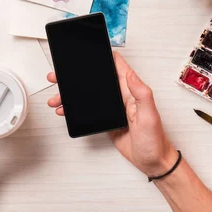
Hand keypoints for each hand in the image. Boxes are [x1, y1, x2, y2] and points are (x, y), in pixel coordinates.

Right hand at [47, 52, 177, 176]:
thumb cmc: (155, 140)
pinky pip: (87, 108)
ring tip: (57, 95)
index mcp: (131, 89)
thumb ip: (142, 94)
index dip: (103, 54)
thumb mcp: (150, 116)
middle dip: (77, 74)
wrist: (152, 162)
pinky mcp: (106, 118)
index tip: (86, 50)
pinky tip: (65, 110)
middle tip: (60, 74)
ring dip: (71, 92)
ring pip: (88, 93)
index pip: (116, 65)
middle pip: (96, 78)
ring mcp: (112, 106)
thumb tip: (130, 74)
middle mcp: (121, 95)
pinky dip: (74, 108)